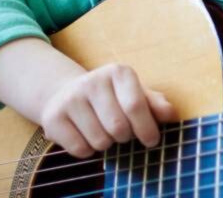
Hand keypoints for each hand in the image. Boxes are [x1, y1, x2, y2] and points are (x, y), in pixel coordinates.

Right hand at [40, 63, 177, 158]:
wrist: (67, 94)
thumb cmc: (112, 97)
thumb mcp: (135, 94)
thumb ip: (155, 104)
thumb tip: (170, 114)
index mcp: (118, 72)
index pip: (135, 105)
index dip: (146, 128)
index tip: (152, 141)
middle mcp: (92, 81)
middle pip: (118, 127)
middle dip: (125, 137)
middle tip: (122, 133)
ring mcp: (70, 99)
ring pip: (99, 141)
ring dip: (106, 144)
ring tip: (103, 131)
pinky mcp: (52, 117)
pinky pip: (79, 149)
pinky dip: (88, 151)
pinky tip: (86, 136)